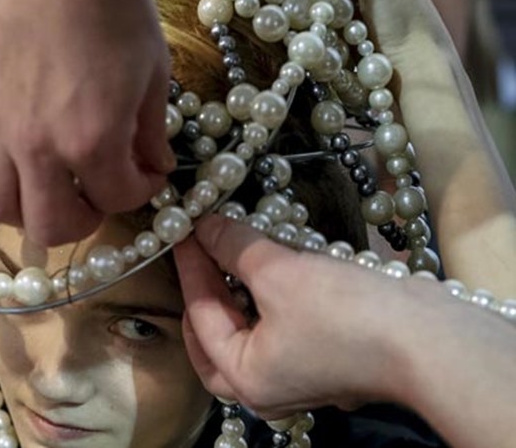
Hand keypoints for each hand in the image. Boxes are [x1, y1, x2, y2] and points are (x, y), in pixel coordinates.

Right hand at [0, 0, 173, 245]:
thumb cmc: (115, 10)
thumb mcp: (154, 74)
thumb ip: (151, 133)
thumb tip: (154, 167)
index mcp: (92, 141)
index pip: (117, 200)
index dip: (140, 191)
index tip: (144, 172)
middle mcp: (38, 146)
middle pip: (49, 227)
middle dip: (81, 220)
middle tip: (92, 195)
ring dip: (21, 207)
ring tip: (40, 185)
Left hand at [174, 215, 406, 418]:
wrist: (431, 340)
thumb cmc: (346, 314)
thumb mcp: (278, 272)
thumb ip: (234, 247)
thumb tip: (205, 226)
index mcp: (245, 378)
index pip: (200, 316)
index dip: (190, 267)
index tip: (183, 230)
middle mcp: (267, 388)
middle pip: (216, 339)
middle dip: (205, 296)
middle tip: (198, 256)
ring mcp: (299, 378)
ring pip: (249, 334)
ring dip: (238, 295)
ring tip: (229, 256)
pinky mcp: (326, 361)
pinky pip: (281, 330)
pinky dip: (270, 301)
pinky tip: (271, 269)